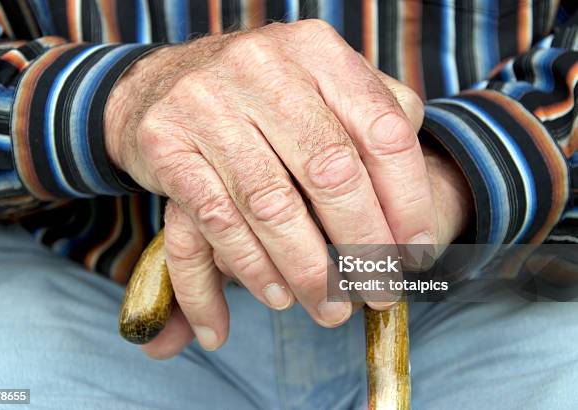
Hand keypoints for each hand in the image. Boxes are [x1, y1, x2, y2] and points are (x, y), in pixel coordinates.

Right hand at [105, 20, 436, 353]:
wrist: (161, 84)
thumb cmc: (259, 96)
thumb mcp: (320, 86)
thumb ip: (373, 117)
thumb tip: (413, 198)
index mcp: (316, 51)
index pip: (384, 131)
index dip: (409, 201)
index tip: (416, 253)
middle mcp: (262, 67)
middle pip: (332, 172)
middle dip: (364, 246)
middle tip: (379, 292)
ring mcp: (207, 102)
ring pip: (272, 205)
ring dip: (308, 271)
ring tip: (329, 309)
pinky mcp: (165, 143)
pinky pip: (218, 219)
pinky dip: (251, 266)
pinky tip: (276, 295)